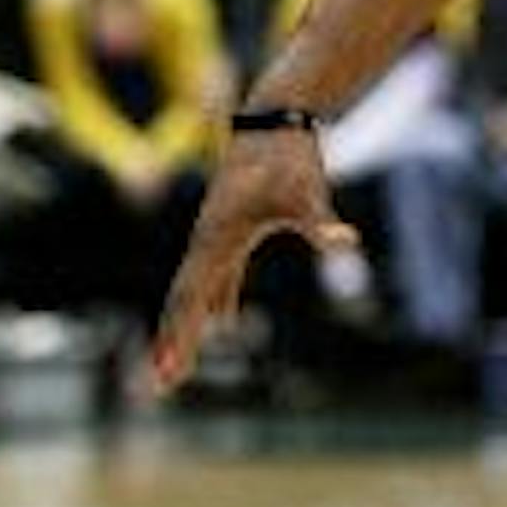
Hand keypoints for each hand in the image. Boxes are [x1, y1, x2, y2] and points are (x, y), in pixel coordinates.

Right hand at [150, 132, 358, 392]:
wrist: (277, 119)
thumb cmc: (290, 157)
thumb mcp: (306, 192)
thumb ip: (321, 223)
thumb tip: (347, 243)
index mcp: (216, 238)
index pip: (190, 297)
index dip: (178, 335)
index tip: (167, 370)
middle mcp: (207, 241)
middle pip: (183, 301)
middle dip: (171, 343)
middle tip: (159, 387)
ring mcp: (217, 236)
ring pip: (196, 291)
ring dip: (186, 328)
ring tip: (177, 366)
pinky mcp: (234, 230)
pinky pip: (219, 276)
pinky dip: (217, 301)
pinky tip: (224, 323)